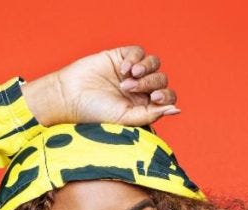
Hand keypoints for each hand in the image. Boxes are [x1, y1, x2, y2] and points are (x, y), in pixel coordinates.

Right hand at [21, 46, 179, 126]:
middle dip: (150, 82)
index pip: (167, 97)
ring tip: (129, 76)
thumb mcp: (126, 118)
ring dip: (145, 69)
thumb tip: (176, 110)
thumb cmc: (95, 113)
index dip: (166, 96)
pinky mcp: (120, 57)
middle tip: (129, 88)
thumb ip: (152, 114)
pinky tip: (122, 68)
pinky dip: (134, 58)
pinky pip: (138, 52)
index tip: (154, 98)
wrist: (70, 97)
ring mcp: (131, 72)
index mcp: (144, 106)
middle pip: (161, 79)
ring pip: (154, 63)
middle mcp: (140, 89)